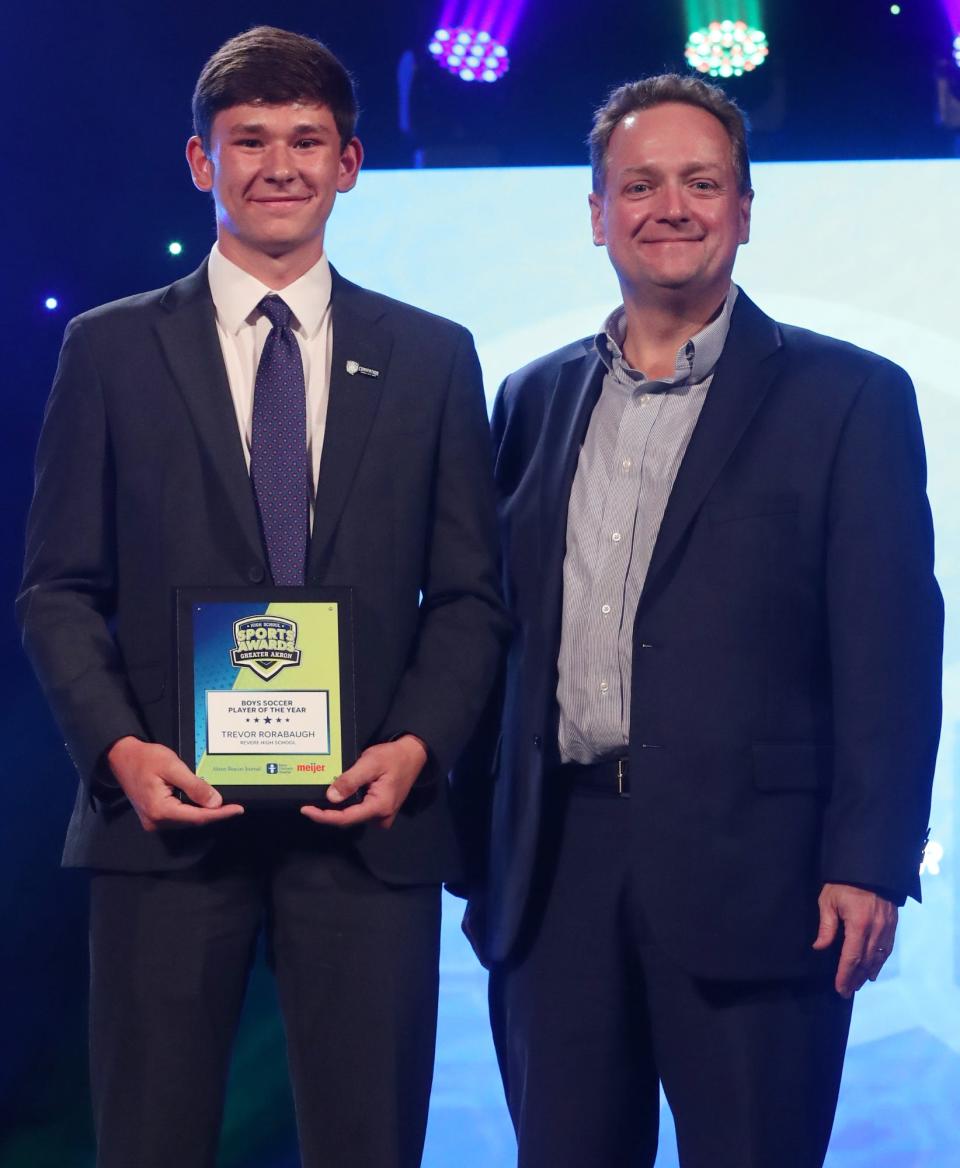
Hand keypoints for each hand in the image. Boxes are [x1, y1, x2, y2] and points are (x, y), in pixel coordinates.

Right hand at [106, 736, 243, 832]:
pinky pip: (179, 817)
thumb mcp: (172, 767)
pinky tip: (204, 803)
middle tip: (234, 806)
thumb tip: (215, 802)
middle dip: (214, 814)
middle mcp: (156, 821)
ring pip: (187, 820)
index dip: (220, 814)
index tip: (238, 809)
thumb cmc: (145, 759)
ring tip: (222, 805)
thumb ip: (194, 785)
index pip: (198, 817)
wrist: (121, 758)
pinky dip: (193, 810)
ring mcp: (153, 821)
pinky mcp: (154, 817)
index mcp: (160, 810)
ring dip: (204, 813)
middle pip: (193, 821)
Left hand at [300, 735, 427, 830]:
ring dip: (338, 808)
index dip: (323, 817)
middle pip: (348, 819)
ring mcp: (382, 816)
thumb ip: (350, 780)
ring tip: (321, 797)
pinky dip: (347, 805)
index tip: (305, 810)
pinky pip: (360, 811)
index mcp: (379, 807)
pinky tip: (338, 795)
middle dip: (329, 812)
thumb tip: (330, 797)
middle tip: (310, 801)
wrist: (413, 755)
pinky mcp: (381, 811)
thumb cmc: (392, 757)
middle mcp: (381, 817)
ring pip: (353, 816)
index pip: (345, 818)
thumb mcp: (370, 763)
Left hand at [812, 882, 897, 997]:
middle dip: (855, 978)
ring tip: (858, 984)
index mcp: (859, 925)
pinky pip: (887, 948)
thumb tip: (819, 947)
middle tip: (846, 991)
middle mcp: (876, 930)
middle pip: (866, 961)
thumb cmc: (843, 883)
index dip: (845, 975)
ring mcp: (886, 928)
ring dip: (868, 972)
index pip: (851, 958)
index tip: (840, 988)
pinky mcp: (892, 924)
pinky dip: (880, 961)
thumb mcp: (829, 901)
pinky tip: (874, 969)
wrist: (869, 867)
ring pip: (878, 957)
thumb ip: (826, 927)